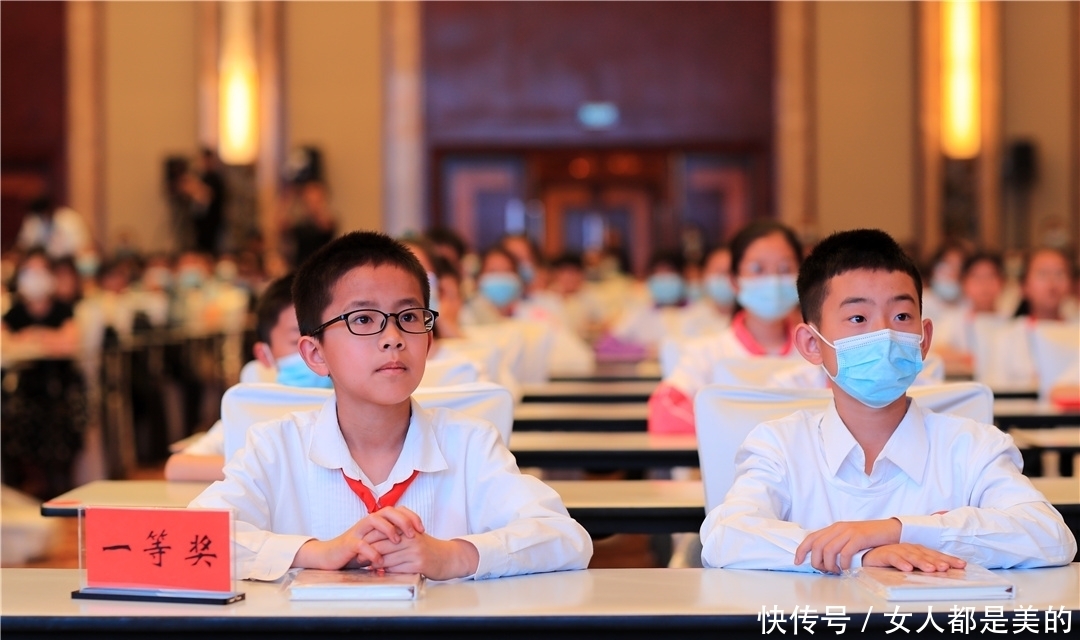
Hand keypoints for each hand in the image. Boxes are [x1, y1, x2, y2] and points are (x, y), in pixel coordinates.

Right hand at [293, 506, 424, 570]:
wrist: (329, 556)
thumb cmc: (355, 551)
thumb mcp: (375, 544)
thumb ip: (390, 541)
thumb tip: (413, 543)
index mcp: (376, 521)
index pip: (396, 510)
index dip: (411, 517)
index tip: (422, 528)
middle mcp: (367, 523)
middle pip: (387, 511)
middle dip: (403, 520)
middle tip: (413, 533)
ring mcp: (357, 531)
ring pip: (374, 520)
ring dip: (388, 529)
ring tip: (398, 541)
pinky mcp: (348, 544)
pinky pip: (361, 544)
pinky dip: (372, 553)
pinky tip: (380, 561)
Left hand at [370, 534, 479, 580]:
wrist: (447, 558)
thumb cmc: (427, 547)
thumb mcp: (414, 533)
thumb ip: (397, 530)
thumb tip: (374, 534)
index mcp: (408, 529)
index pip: (383, 532)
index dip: (369, 539)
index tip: (359, 544)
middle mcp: (411, 539)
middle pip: (382, 545)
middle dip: (368, 552)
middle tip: (358, 557)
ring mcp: (415, 553)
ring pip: (387, 559)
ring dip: (375, 564)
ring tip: (367, 565)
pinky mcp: (417, 566)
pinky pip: (396, 570)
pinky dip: (386, 571)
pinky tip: (381, 572)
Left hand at [795, 519, 901, 573]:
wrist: (890, 530)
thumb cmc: (870, 537)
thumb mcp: (849, 538)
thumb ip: (837, 544)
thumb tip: (823, 560)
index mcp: (834, 528)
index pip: (811, 538)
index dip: (801, 550)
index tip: (797, 562)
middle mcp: (839, 528)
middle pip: (817, 546)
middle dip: (816, 561)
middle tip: (824, 571)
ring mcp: (848, 531)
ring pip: (828, 550)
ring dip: (829, 564)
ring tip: (835, 571)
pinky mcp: (859, 537)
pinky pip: (844, 552)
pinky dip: (843, 563)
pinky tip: (846, 569)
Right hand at [863, 543, 966, 572]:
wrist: (870, 555)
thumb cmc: (893, 560)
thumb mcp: (911, 563)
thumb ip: (925, 564)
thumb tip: (945, 570)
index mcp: (918, 551)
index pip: (936, 555)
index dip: (949, 559)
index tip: (961, 565)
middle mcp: (910, 549)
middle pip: (926, 555)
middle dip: (937, 561)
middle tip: (946, 567)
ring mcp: (898, 551)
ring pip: (911, 556)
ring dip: (921, 562)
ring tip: (930, 569)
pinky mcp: (885, 554)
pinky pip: (894, 558)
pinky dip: (900, 562)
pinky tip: (907, 568)